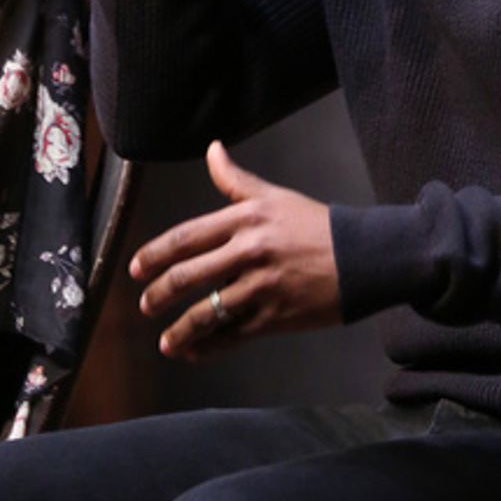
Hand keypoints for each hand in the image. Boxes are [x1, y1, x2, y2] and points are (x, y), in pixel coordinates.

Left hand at [130, 140, 339, 358]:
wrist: (364, 256)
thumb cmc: (316, 224)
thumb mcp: (274, 195)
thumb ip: (235, 179)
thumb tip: (213, 149)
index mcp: (244, 219)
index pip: (186, 237)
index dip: (154, 255)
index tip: (136, 269)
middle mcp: (248, 251)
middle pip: (188, 276)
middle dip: (159, 295)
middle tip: (146, 305)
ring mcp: (261, 286)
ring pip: (207, 312)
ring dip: (180, 330)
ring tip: (165, 341)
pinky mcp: (276, 316)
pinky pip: (233, 335)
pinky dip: (209, 347)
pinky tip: (194, 352)